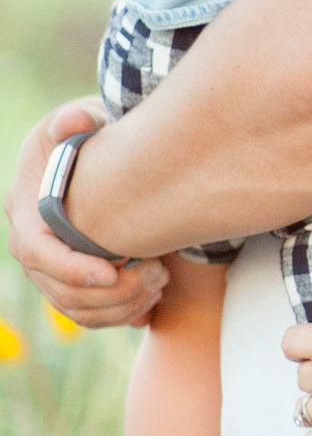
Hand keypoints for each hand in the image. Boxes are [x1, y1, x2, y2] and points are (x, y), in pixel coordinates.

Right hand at [7, 102, 168, 327]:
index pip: (36, 252)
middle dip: (108, 293)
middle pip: (59, 291)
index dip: (71, 269)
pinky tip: (155, 295)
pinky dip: (124, 313)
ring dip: (122, 305)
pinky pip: (93, 315)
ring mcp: (53, 269)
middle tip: (157, 275)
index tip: (112, 273)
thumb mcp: (80, 120)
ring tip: (161, 280)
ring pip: (78, 310)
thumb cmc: (88, 135)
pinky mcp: (76, 283)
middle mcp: (33, 245)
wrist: (100, 157)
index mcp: (27, 210)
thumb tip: (74, 120)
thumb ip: (75, 120)